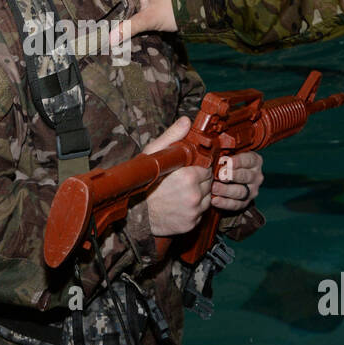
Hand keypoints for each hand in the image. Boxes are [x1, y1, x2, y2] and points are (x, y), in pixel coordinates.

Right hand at [106, 0, 176, 44]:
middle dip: (118, 8)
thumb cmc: (175, 8)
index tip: (102, 20)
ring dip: (129, 6)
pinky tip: (138, 15)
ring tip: (124, 22)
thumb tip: (110, 39)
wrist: (203, 1)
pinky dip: (139, 2)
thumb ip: (129, 28)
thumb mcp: (150, 19)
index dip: (106, 5)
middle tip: (112, 24)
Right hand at [144, 117, 211, 236]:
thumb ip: (173, 137)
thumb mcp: (154, 154)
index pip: (206, 169)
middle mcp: (193, 195)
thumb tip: (186, 121)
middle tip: (180, 183)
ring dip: (197, 196)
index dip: (196, 168)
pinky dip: (193, 210)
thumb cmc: (142, 183)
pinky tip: (179, 206)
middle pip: (208, 184)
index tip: (185, 170)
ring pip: (206, 198)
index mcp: (188, 176)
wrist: (135, 214)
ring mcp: (193, 211)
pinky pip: (200, 213)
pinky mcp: (192, 223)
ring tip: (179, 194)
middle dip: (198, 182)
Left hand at [212, 152, 262, 211]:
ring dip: (226, 190)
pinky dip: (224, 203)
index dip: (238, 161)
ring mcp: (252, 190)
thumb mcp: (228, 153)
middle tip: (220, 176)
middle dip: (232, 176)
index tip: (228, 162)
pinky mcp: (245, 202)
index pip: (249, 160)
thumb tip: (211, 150)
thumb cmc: (226, 162)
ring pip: (241, 191)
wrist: (226, 179)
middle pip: (246, 176)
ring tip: (214, 187)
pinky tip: (214, 200)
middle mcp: (256, 176)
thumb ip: (223, 151)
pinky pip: (236, 204)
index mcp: (254, 161)